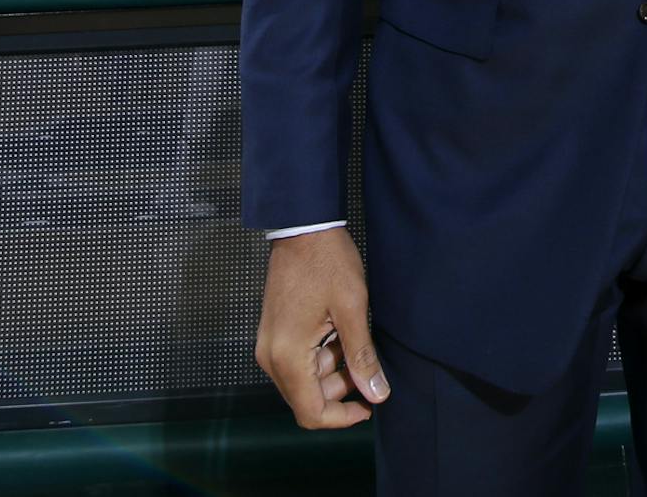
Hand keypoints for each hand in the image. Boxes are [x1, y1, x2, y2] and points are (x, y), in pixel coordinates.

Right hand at [255, 229, 388, 428]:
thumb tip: (376, 393)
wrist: (302, 228)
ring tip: (355, 340)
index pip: (311, 412)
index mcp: (287, 355)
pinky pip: (299, 361)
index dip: (342, 418)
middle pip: (306, 399)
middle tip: (367, 364)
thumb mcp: (352, 309)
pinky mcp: (275, 334)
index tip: (369, 405)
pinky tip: (341, 333)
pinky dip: (323, 357)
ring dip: (333, 372)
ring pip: (304, 381)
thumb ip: (361, 356)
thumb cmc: (327, 262)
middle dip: (340, 391)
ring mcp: (270, 345)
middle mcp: (272, 356)